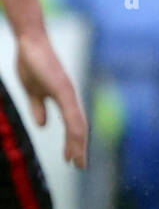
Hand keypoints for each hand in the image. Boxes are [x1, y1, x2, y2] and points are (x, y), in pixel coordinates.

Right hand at [16, 31, 87, 167]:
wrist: (29, 42)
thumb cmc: (31, 63)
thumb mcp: (32, 92)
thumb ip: (38, 107)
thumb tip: (42, 125)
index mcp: (63, 98)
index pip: (72, 125)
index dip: (72, 143)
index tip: (71, 159)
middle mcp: (70, 96)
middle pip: (79, 127)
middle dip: (79, 148)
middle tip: (80, 166)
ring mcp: (68, 92)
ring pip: (78, 123)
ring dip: (79, 144)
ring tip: (78, 161)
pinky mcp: (63, 87)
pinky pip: (71, 112)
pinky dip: (75, 128)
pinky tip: (76, 142)